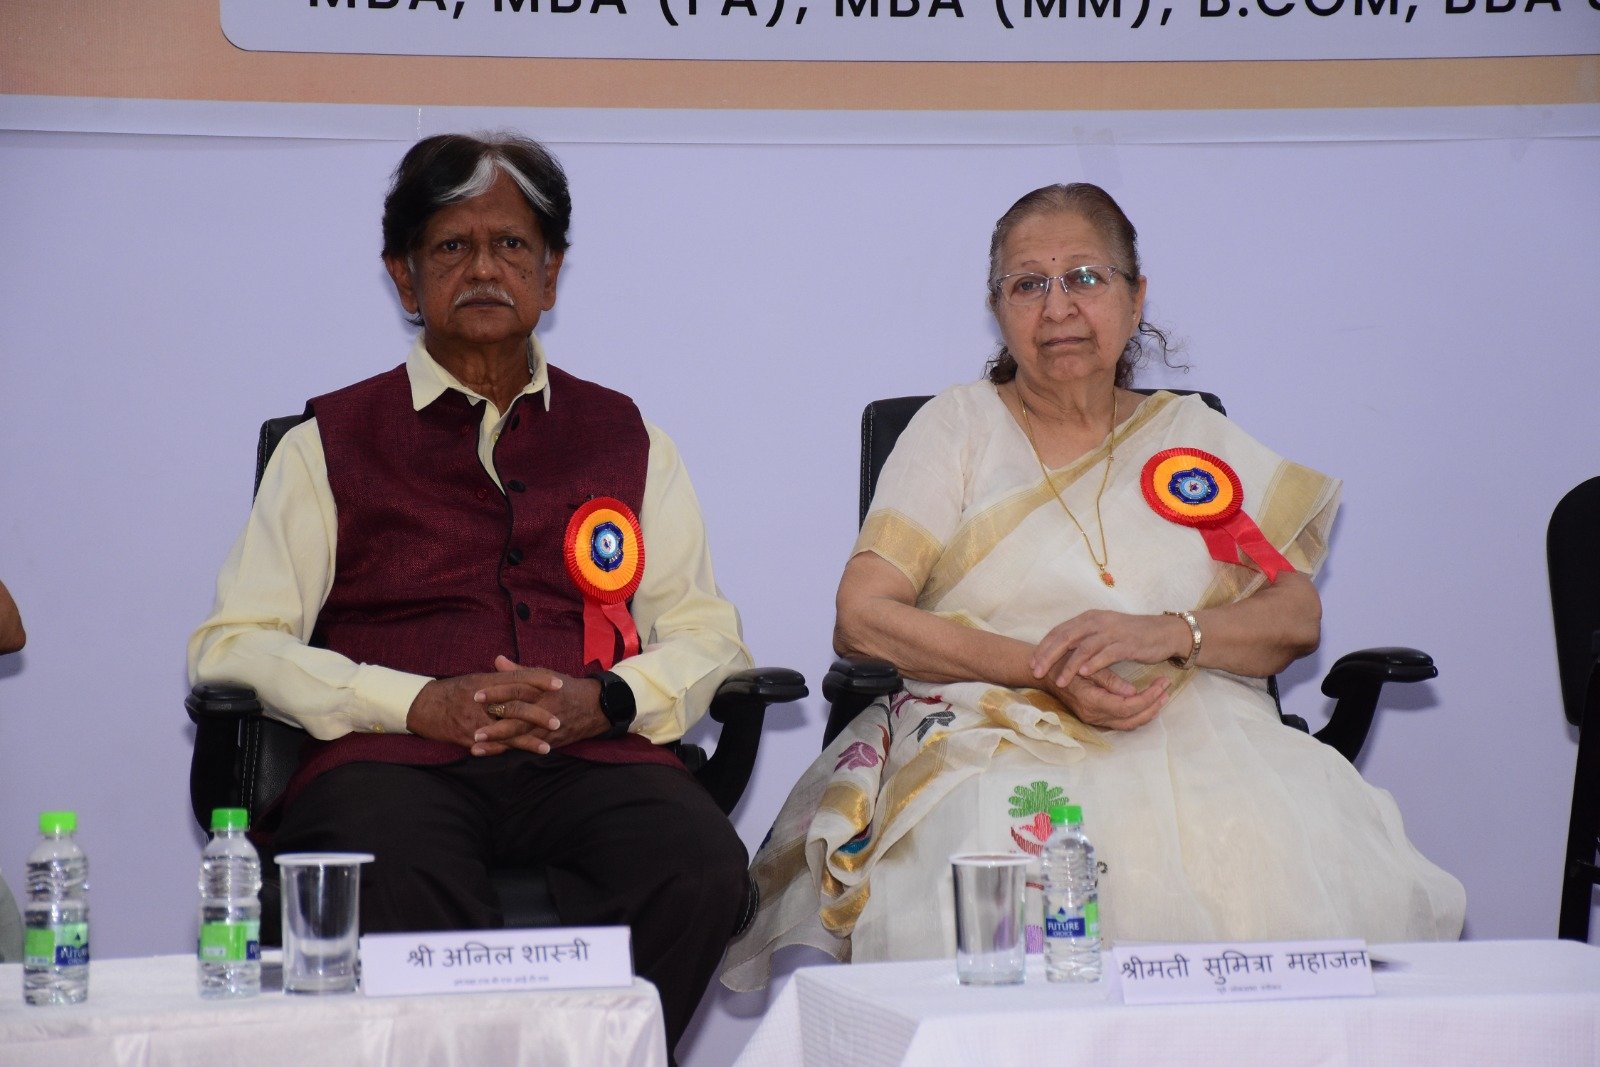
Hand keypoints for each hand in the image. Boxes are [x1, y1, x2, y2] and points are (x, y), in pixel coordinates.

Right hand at [406, 660, 566, 753]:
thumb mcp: (474, 679)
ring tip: (548, 746)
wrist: (420, 706)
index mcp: (486, 681)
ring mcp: (475, 719)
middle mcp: (482, 699)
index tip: (559, 683)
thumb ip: (498, 678)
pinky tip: (519, 756)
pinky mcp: (468, 736)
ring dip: (528, 739)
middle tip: (558, 720)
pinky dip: (508, 750)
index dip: (539, 680)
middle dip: (538, 714)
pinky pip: (491, 744)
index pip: (517, 678)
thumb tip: (519, 672)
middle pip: (515, 705)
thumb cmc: (450, 691)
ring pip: (506, 729)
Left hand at [466, 655, 609, 755]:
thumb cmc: (566, 689)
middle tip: (474, 729)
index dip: (497, 692)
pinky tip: (493, 753)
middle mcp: (545, 707)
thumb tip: (497, 660)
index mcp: (542, 688)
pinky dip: (510, 750)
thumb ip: (519, 671)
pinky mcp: (551, 740)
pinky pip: (528, 746)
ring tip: (476, 746)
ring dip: (498, 742)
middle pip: (517, 715)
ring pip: (521, 735)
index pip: (517, 688)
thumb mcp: (546, 675)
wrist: (596, 707)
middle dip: (495, 724)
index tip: (476, 695)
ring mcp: (548, 726)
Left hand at [1030, 610, 1192, 686]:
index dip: (1044, 647)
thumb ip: (1082, 638)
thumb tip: (1058, 650)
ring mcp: (1112, 632)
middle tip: (1037, 672)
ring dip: (1069, 666)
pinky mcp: (1127, 643)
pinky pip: (1107, 653)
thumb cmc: (1129, 636)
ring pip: (1084, 648)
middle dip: (1049, 656)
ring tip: (1059, 681)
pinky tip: (1084, 674)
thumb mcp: (1102, 632)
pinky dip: (1094, 664)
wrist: (1163, 633)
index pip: (1059, 631)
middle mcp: (1097, 621)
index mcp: (1089, 618)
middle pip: (1066, 637)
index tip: (1032, 663)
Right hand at [1042, 667, 1170, 731]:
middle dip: (1152, 706)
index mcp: (1091, 701)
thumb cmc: (1062, 663)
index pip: (1127, 707)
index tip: (1161, 684)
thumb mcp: (1085, 665)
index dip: (1147, 697)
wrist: (1043, 672)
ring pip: (1127, 724)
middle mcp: (1093, 715)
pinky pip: (1121, 722)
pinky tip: (1147, 702)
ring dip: (1147, 712)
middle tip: (1166, 690)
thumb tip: (1132, 691)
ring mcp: (1093, 719)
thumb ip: (1108, 679)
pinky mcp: (1094, 717)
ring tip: (1162, 696)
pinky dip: (1137, 714)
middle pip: (1131, 720)